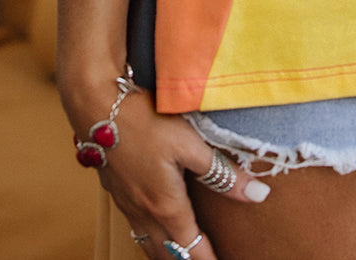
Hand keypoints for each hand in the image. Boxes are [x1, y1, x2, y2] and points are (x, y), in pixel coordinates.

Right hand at [72, 84, 266, 259]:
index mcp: (166, 207)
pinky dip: (151, 239)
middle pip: (167, 255)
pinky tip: (155, 228)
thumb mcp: (191, 144)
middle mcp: (144, 213)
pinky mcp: (117, 191)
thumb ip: (223, 173)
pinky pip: (136, 228)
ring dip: (167, 255)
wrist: (97, 109)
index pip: (191, 248)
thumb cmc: (146, 123)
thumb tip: (258, 195)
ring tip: (183, 256)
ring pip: (148, 244)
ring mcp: (127, 204)